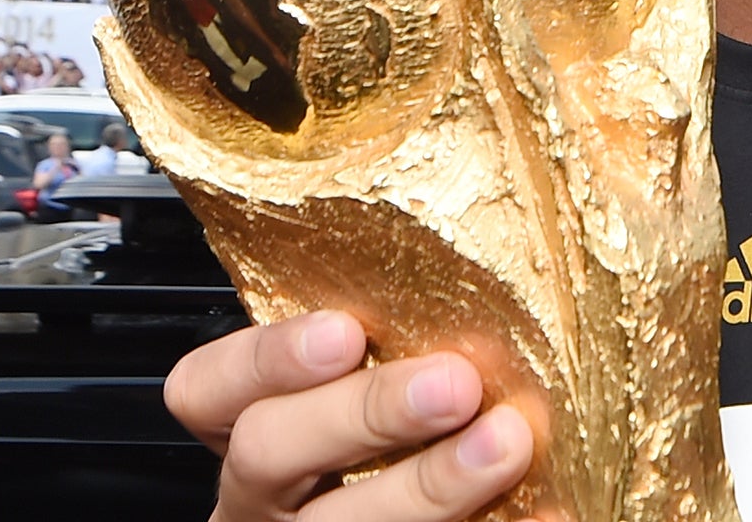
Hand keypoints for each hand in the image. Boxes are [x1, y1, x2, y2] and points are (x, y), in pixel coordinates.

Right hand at [165, 310, 535, 520]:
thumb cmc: (383, 438)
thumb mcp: (350, 386)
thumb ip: (378, 341)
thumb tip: (463, 256)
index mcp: (247, 428)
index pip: (205, 388)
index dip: (265, 358)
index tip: (343, 330)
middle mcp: (261, 498)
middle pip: (270, 451)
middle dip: (364, 412)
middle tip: (452, 383)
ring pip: (341, 521)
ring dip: (431, 483)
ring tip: (507, 442)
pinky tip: (546, 510)